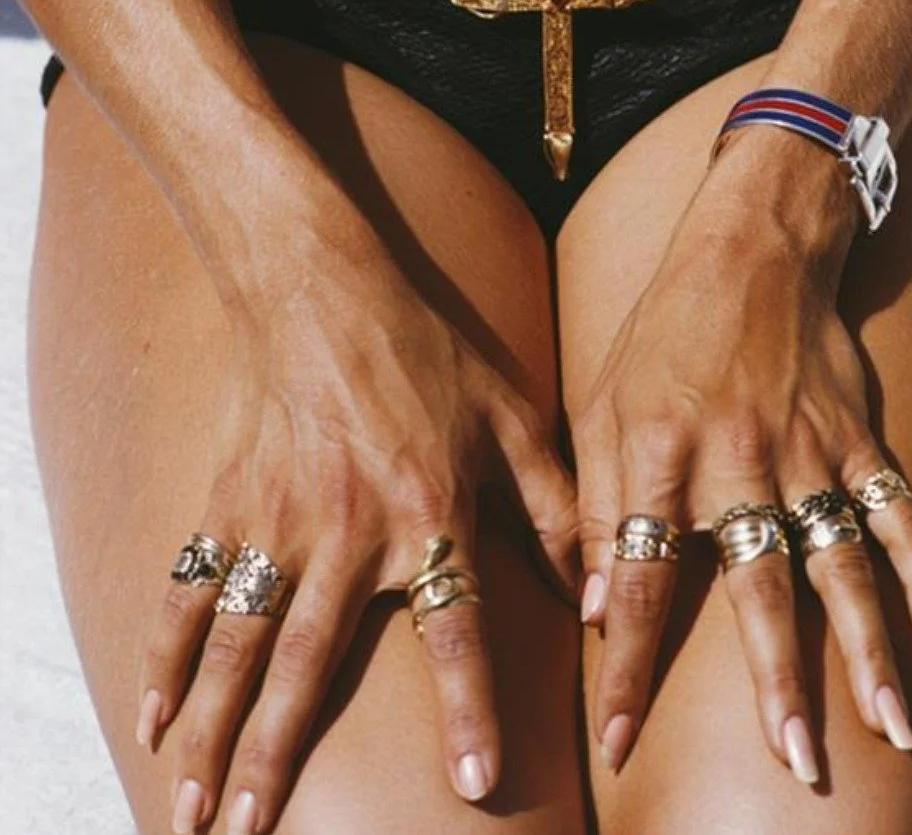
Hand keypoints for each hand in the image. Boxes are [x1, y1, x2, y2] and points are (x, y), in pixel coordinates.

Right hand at [135, 200, 576, 833]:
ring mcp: (277, 519)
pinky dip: (168, 654)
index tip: (476, 787)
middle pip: (310, 664)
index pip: (454, 626)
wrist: (321, 283)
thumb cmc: (424, 347)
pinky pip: (190, 589)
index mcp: (429, 510)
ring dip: (214, 730)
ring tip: (195, 810)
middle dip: (279, 758)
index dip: (470, 707)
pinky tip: (155, 713)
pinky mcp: (229, 501)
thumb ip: (557, 503)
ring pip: (239, 644)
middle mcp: (348, 530)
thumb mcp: (510, 413)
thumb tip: (601, 587)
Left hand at [572, 134, 911, 780]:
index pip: (641, 579)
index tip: (616, 737)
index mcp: (660, 455)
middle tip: (799, 762)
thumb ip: (597, 504)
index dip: (626, 662)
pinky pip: (898, 513)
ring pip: (843, 564)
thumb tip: (593, 606)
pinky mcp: (855, 439)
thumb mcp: (600, 405)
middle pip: (760, 588)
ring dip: (871, 650)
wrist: (749, 250)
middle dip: (778, 682)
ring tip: (895, 728)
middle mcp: (737, 461)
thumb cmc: (662, 333)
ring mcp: (806, 452)